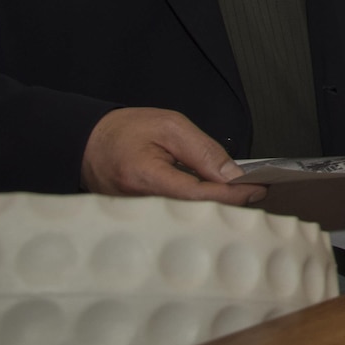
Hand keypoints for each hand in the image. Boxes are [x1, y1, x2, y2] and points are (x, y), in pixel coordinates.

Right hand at [80, 108, 266, 205]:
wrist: (87, 142)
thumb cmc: (123, 131)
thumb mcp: (170, 125)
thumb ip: (203, 150)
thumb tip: (232, 174)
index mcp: (145, 177)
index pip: (198, 194)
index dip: (232, 194)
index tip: (257, 189)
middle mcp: (139, 204)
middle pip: (195, 213)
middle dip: (229, 204)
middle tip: (256, 192)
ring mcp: (138, 215)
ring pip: (187, 217)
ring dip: (216, 206)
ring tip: (241, 193)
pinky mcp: (140, 219)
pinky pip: (176, 215)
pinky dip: (199, 207)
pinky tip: (216, 198)